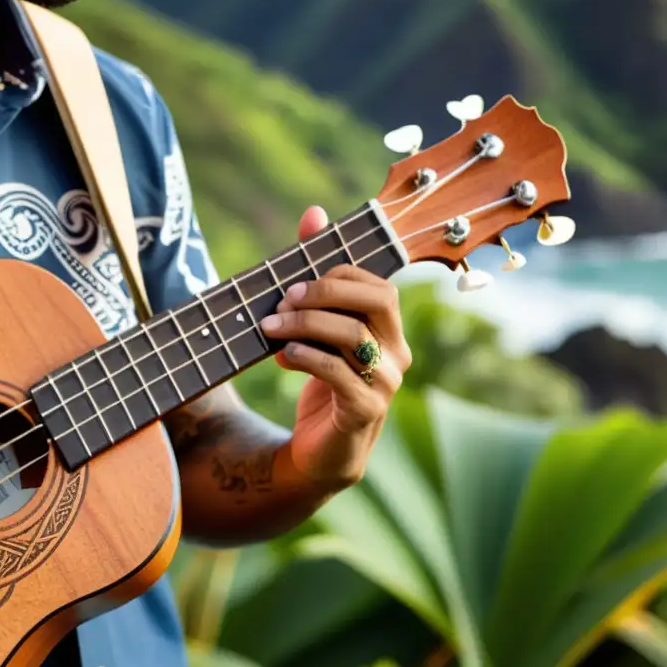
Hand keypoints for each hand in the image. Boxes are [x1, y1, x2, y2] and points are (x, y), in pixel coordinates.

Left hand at [259, 206, 412, 487]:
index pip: (376, 284)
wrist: (318, 453)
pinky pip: (339, 373)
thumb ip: (316, 275)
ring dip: (304, 324)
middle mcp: (397, 353)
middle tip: (283, 299)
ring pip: (353, 335)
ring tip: (269, 328)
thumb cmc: (319, 383)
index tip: (292, 281)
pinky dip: (306, 358)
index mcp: (389, 329)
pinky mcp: (365, 410)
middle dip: (325, 291)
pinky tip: (282, 356)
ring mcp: (385, 383)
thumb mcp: (314, 328)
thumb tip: (313, 213)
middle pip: (377, 300)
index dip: (335, 275)